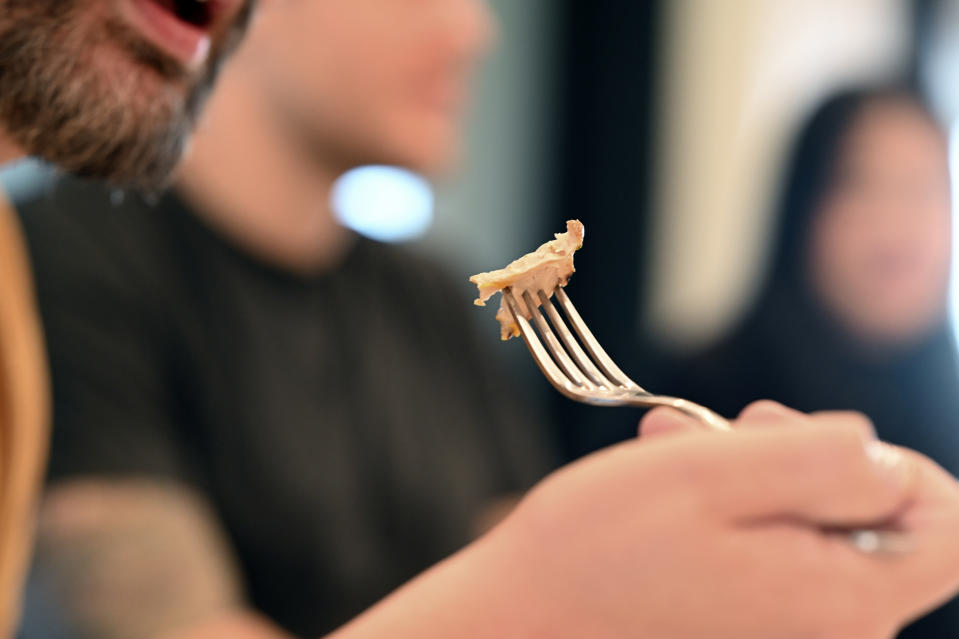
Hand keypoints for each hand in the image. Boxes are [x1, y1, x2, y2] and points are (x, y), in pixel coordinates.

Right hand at [481, 413, 958, 638]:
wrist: (520, 624)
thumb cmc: (600, 547)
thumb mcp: (711, 473)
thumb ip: (822, 457)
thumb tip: (882, 454)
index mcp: (841, 598)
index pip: (946, 526)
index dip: (901, 465)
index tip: (819, 443)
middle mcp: (830, 633)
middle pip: (874, 522)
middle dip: (804, 457)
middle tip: (731, 427)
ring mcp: (787, 636)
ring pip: (811, 531)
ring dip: (752, 473)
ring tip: (678, 444)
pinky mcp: (748, 631)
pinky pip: (772, 557)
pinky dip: (731, 510)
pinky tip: (673, 480)